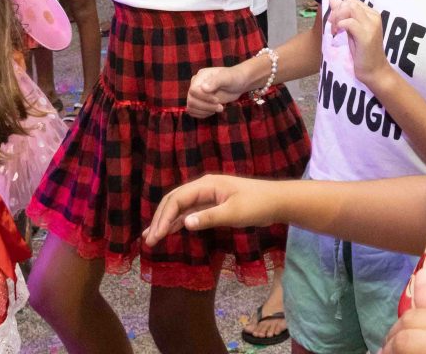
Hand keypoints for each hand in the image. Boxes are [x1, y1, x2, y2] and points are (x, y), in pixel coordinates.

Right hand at [142, 174, 279, 246]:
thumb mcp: (234, 213)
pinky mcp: (212, 205)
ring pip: (180, 207)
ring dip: (165, 221)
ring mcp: (207, 196)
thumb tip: (184, 223)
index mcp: (206, 185)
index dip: (163, 217)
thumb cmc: (257, 205)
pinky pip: (190, 212)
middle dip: (160, 219)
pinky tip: (169, 231)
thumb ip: (209, 217)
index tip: (155, 236)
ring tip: (151, 237)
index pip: (177, 199)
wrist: (277, 201)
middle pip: (174, 201)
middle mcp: (203, 188)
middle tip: (148, 240)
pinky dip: (178, 222)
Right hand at [186, 64, 251, 117]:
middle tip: (220, 107)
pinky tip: (213, 111)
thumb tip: (203, 88)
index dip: (203, 98)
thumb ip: (216, 81)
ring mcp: (197, 94)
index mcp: (200, 76)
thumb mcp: (227, 78)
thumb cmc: (233, 78)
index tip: (217, 100)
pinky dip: (203, 114)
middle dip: (206, 106)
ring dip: (205, 111)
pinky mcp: (199, 102)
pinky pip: (193, 112)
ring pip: (191, 107)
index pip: (193, 90)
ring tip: (219, 108)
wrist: (238, 84)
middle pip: (191, 100)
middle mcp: (196, 85)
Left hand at [330, 0, 386, 85]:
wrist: (375, 71)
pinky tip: (338, 34)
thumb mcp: (351, 31)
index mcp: (372, 14)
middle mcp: (374, 16)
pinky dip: (340, 26)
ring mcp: (371, 25)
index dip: (339, 8)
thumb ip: (344, 16)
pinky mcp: (366, 35)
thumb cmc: (363, 52)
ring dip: (337, 18)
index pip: (351, 0)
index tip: (335, 22)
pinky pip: (349, 22)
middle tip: (333, 27)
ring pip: (349, 8)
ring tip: (335, 30)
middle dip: (337, 12)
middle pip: (349, 2)